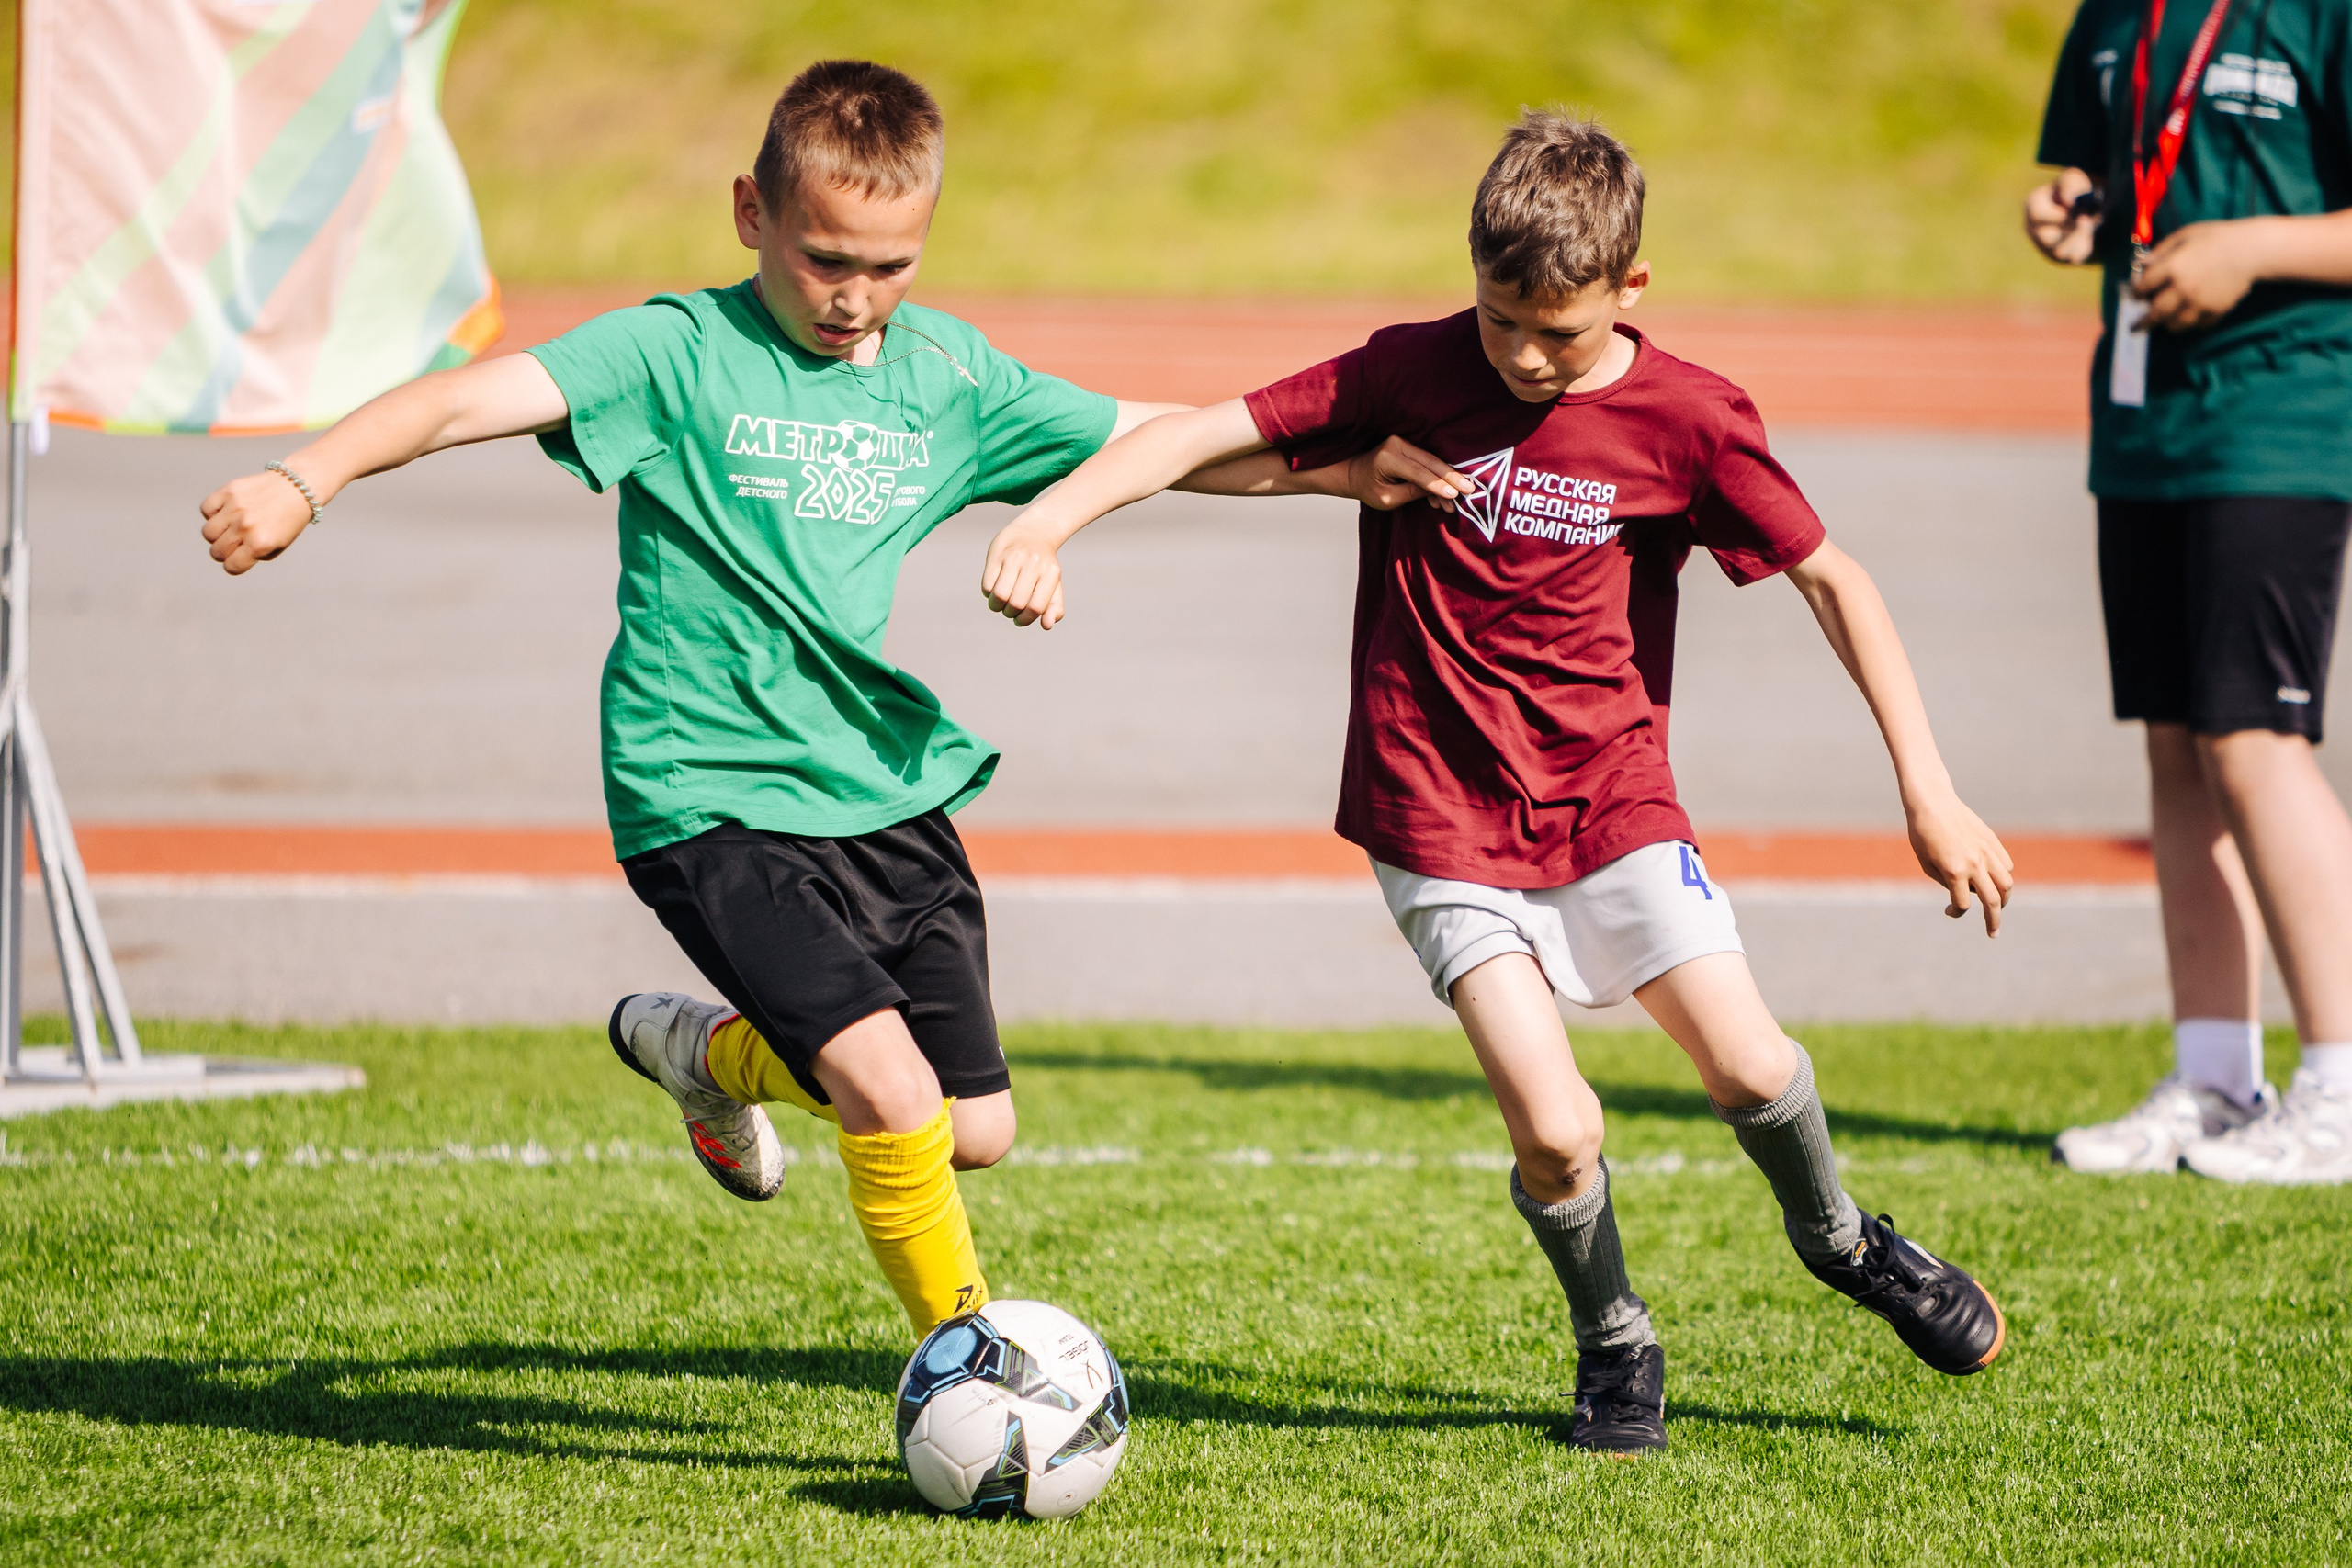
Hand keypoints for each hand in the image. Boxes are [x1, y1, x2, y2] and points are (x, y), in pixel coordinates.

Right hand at [200, 468, 318, 574]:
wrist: (296, 487)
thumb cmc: (287, 520)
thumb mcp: (278, 545)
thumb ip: (254, 556)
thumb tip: (228, 558)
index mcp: (260, 544)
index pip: (231, 567)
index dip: (235, 565)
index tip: (240, 558)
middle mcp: (246, 527)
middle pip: (217, 552)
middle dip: (225, 551)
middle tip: (237, 541)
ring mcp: (236, 508)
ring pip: (208, 533)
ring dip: (217, 534)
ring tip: (231, 526)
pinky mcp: (229, 491)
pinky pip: (206, 509)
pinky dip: (213, 513)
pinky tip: (227, 511)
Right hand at [980, 514, 1067, 629]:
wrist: (1032, 532)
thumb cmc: (1044, 567)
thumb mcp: (1054, 586)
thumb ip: (1055, 608)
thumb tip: (1046, 626)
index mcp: (1051, 573)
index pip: (1036, 607)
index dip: (1025, 620)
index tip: (1020, 619)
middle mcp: (1034, 563)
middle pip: (1016, 603)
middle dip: (1010, 613)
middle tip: (1009, 609)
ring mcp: (1014, 556)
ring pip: (999, 595)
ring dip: (996, 606)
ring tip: (999, 602)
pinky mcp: (997, 553)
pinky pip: (987, 585)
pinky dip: (988, 594)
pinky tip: (993, 588)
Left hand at [1346, 436, 1480, 513]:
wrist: (1356, 473)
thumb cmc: (1368, 488)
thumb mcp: (1386, 499)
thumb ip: (1411, 493)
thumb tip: (1439, 491)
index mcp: (1387, 458)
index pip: (1417, 472)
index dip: (1437, 484)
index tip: (1454, 494)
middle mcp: (1397, 445)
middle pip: (1430, 462)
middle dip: (1451, 478)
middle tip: (1470, 491)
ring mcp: (1404, 442)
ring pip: (1432, 462)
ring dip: (1447, 480)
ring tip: (1457, 501)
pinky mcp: (1410, 446)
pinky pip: (1429, 462)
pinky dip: (1439, 477)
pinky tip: (1447, 494)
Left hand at [1905, 791, 2014, 936]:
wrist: (1932, 803)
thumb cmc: (1922, 834)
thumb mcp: (1927, 863)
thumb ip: (1946, 882)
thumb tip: (1965, 894)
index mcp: (1954, 871)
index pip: (1963, 904)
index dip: (1956, 912)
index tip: (1949, 911)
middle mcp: (1975, 863)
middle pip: (1993, 900)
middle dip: (1994, 920)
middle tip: (1993, 933)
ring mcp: (1987, 852)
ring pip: (2006, 883)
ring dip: (2004, 899)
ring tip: (1998, 907)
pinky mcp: (1992, 841)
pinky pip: (2006, 865)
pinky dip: (2003, 876)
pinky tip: (1993, 880)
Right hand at [2024, 168, 2100, 265]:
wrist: (2082, 205)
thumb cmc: (2074, 189)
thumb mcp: (2073, 178)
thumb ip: (2070, 184)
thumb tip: (2069, 201)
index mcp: (2032, 205)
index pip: (2037, 216)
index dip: (2058, 216)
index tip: (2074, 210)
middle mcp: (2032, 228)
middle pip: (2048, 238)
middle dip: (2073, 229)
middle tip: (2088, 219)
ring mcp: (2043, 244)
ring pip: (2060, 251)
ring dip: (2080, 238)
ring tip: (2090, 225)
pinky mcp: (2058, 256)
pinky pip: (2073, 258)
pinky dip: (2085, 246)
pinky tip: (2088, 236)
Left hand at [2135, 220, 2264, 329]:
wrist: (2253, 249)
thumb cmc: (2219, 237)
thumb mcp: (2186, 235)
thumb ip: (2162, 249)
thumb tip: (2142, 263)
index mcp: (2174, 266)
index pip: (2145, 286)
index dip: (2136, 292)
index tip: (2135, 295)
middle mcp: (2184, 287)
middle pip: (2156, 312)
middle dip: (2143, 321)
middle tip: (2135, 327)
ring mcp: (2200, 302)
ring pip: (2175, 323)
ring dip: (2166, 324)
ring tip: (2162, 324)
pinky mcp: (2216, 310)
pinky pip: (2198, 325)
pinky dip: (2191, 325)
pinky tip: (2187, 320)